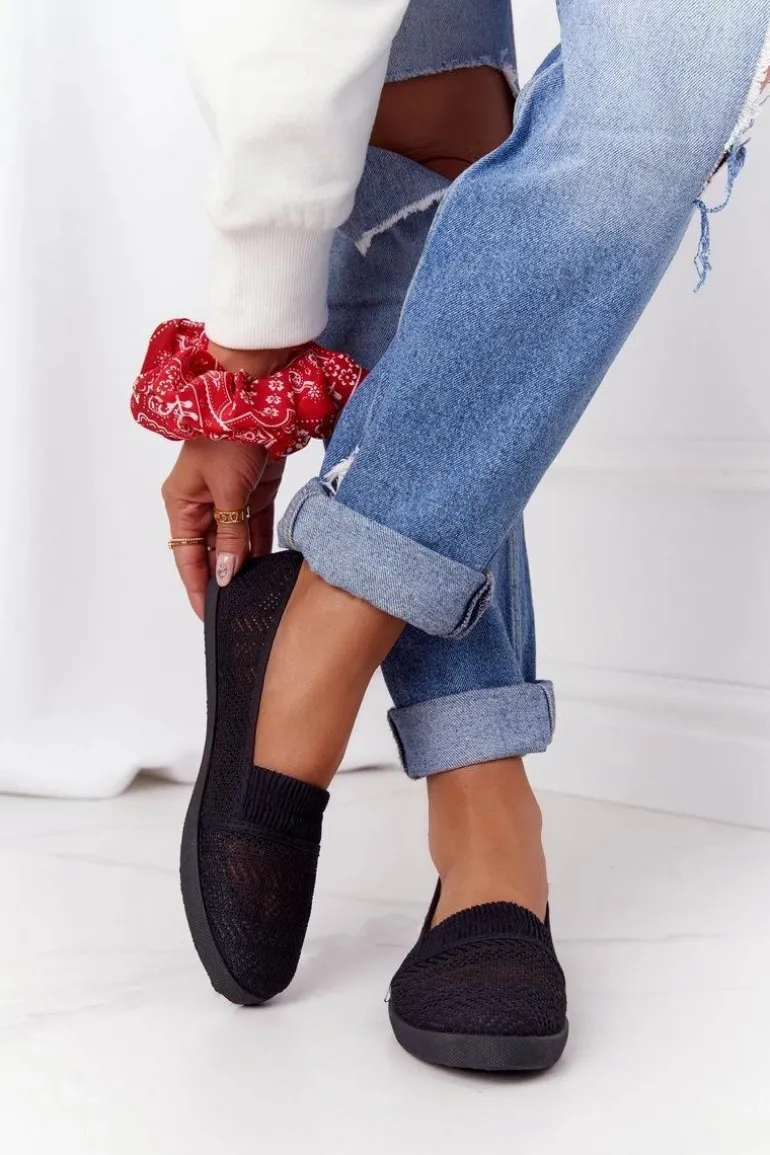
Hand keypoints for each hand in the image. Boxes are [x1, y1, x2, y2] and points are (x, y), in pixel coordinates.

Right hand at [162, 342, 294, 616]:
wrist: (256, 396)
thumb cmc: (230, 435)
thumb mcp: (229, 490)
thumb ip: (231, 535)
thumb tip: (227, 574)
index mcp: (182, 503)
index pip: (187, 556)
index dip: (197, 586)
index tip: (210, 614)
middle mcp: (202, 503)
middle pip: (212, 552)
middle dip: (226, 578)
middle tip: (242, 609)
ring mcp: (229, 497)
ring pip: (236, 542)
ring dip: (247, 564)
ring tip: (259, 594)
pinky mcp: (254, 491)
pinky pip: (255, 527)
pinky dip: (262, 546)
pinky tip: (271, 568)